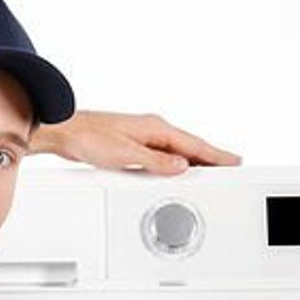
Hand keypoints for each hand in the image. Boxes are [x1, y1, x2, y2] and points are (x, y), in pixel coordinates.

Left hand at [33, 111, 241, 174]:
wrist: (65, 132)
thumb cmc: (89, 138)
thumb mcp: (126, 155)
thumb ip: (156, 162)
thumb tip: (180, 166)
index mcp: (156, 129)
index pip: (194, 145)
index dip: (216, 155)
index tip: (234, 161)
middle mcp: (153, 130)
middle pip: (190, 147)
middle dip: (211, 157)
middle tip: (231, 167)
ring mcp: (144, 137)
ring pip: (178, 150)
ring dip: (195, 160)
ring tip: (211, 171)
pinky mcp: (134, 144)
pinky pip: (164, 154)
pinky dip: (176, 161)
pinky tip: (178, 168)